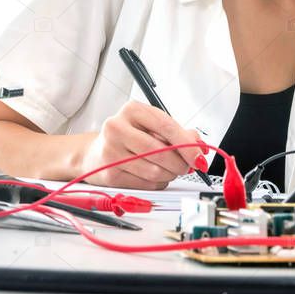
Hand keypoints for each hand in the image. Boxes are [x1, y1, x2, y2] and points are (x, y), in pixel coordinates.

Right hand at [79, 100, 206, 189]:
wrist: (94, 153)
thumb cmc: (127, 137)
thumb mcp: (151, 125)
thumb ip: (176, 132)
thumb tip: (198, 144)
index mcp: (131, 110)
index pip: (166, 127)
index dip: (187, 145)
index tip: (200, 156)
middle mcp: (117, 127)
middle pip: (160, 151)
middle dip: (180, 163)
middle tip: (187, 166)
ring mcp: (111, 151)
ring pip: (155, 171)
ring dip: (170, 174)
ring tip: (170, 169)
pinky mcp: (110, 173)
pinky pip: (146, 183)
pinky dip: (158, 182)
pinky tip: (154, 175)